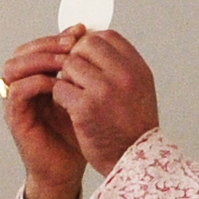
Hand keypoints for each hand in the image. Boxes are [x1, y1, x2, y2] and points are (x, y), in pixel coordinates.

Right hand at [2, 28, 86, 198]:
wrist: (71, 168)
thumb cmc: (81, 134)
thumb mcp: (88, 96)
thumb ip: (88, 71)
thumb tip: (99, 41)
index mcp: (40, 77)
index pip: (40, 45)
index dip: (58, 36)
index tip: (81, 31)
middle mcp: (24, 86)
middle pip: (23, 50)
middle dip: (48, 43)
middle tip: (72, 42)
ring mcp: (17, 101)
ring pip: (14, 66)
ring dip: (39, 59)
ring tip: (64, 60)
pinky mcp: (15, 117)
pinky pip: (16, 91)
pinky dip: (35, 82)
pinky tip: (56, 82)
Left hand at [52, 27, 160, 174]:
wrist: (134, 161)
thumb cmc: (134, 128)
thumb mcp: (139, 89)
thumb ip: (120, 66)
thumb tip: (94, 43)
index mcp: (138, 68)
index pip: (107, 37)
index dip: (91, 44)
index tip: (86, 58)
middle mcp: (124, 75)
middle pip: (85, 45)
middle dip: (75, 58)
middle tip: (75, 76)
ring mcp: (104, 90)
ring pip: (69, 65)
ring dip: (66, 78)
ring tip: (74, 94)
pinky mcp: (85, 107)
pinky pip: (60, 88)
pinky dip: (60, 97)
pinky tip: (69, 108)